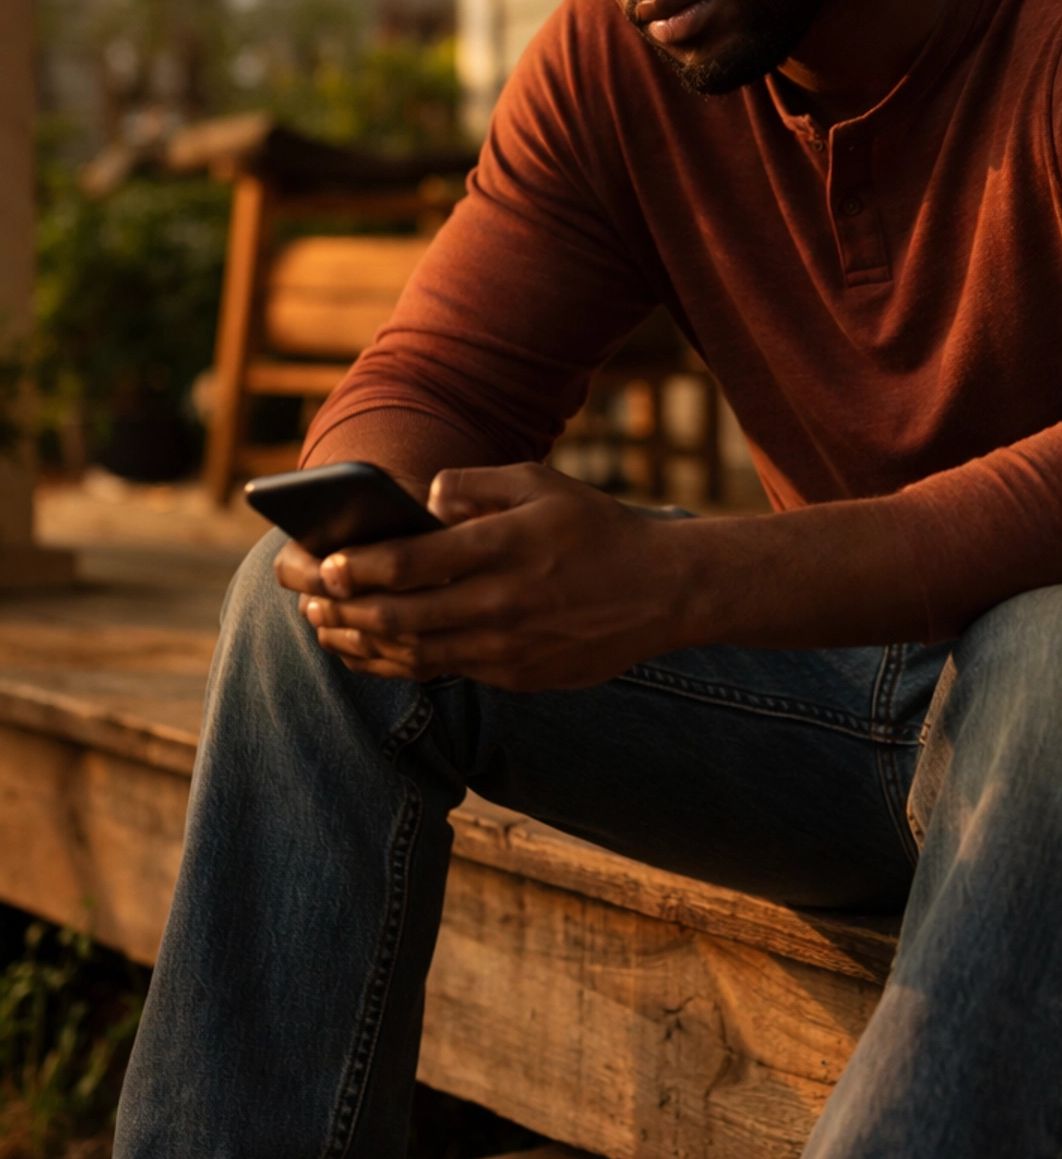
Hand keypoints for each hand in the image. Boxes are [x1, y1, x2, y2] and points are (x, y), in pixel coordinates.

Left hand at [275, 463, 684, 690]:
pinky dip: (396, 663)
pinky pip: (442, 672)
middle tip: (301, 599)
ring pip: (412, 653)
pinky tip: (371, 651)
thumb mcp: (540, 483)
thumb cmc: (595, 527)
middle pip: (397, 615)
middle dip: (339, 608)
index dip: (355, 567)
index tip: (321, 564)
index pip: (408, 563)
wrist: (661, 590)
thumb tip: (421, 500)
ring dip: (358, 642)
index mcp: (501, 547)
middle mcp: (499, 602)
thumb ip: (474, 483)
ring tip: (323, 628)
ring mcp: (507, 646)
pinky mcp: (516, 675)